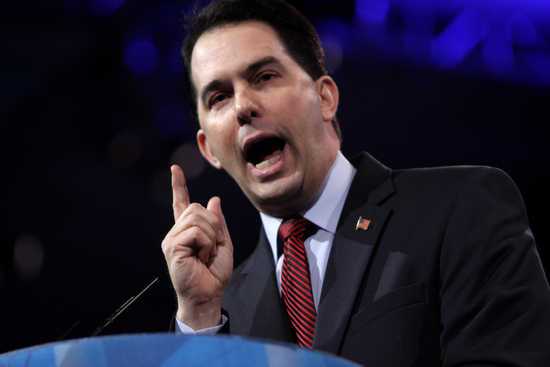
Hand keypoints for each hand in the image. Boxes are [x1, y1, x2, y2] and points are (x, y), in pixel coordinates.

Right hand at [162, 164, 232, 328]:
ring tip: (205, 255)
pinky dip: (206, 244)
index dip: (178, 185)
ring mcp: (172, 239)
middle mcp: (177, 232)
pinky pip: (196, 232)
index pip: (181, 203)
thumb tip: (214, 200)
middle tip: (211, 248)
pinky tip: (200, 258)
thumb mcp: (223, 244)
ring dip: (211, 236)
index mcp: (187, 230)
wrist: (208, 295)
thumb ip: (218, 222)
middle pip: (197, 208)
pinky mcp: (172, 246)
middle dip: (213, 226)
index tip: (175, 169)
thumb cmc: (214, 274)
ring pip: (198, 218)